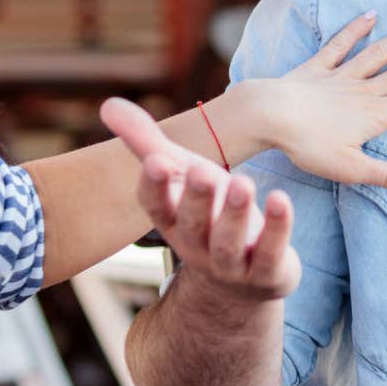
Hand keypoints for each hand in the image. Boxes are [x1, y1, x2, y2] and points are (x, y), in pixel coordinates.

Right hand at [100, 98, 299, 306]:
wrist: (243, 280)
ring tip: (242, 182)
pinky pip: (271, 251)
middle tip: (201, 170)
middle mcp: (196, 246)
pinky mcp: (267, 271)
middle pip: (191, 225)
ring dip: (233, 214)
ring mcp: (231, 264)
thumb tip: (106, 105)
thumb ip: (147, 142)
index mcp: (172, 221)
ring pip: (228, 243)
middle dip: (195, 199)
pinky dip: (277, 228)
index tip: (156, 160)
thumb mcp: (181, 175)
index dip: (155, 186)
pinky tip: (280, 199)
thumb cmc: (207, 213)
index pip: (155, 207)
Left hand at [247, 11, 386, 192]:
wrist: (268, 115)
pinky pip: (340, 45)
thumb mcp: (352, 170)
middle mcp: (364, 91)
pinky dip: (355, 30)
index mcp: (376, 115)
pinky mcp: (318, 68)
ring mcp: (341, 76)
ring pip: (380, 53)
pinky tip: (370, 16)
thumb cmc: (308, 146)